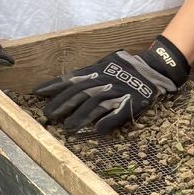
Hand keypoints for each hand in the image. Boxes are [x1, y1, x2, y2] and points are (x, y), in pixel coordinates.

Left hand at [36, 35, 189, 133]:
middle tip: (48, 115)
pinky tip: (98, 130)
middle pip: (80, 93)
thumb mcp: (106, 64)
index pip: (72, 79)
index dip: (54, 86)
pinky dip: (109, 121)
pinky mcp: (132, 103)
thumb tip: (68, 82)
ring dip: (81, 116)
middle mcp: (105, 81)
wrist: (156, 69)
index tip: (37, 93)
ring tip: (68, 127)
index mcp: (97, 71)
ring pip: (96, 104)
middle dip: (63, 104)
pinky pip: (119, 113)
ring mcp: (118, 92)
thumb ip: (89, 74)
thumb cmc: (127, 67)